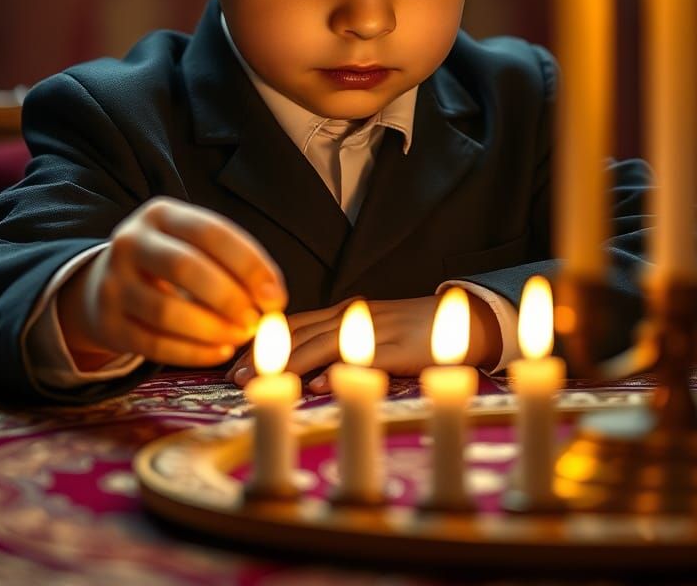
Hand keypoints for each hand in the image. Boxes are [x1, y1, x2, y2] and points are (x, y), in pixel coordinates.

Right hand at [56, 197, 287, 369]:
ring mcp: (113, 283)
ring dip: (212, 329)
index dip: (249, 265)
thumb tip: (272, 299)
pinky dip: (192, 353)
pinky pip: (153, 344)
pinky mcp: (107, 323)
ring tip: (240, 336)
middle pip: (185, 267)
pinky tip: (219, 352)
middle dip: (228, 297)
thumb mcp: (195, 245)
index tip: (276, 296)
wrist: (107, 282)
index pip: (211, 232)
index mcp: (160, 214)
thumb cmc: (171, 262)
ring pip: (165, 311)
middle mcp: (131, 242)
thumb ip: (233, 264)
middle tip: (256, 321)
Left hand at [225, 293, 501, 393]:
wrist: (465, 319)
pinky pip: (364, 358)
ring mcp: (376, 329)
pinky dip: (339, 370)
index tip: (232, 365)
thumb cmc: (410, 331)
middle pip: (300, 334)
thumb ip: (336, 343)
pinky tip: (318, 384)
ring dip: (289, 364)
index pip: (292, 325)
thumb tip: (300, 370)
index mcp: (343, 312)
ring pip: (324, 343)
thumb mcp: (367, 331)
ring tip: (262, 383)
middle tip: (234, 379)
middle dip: (264, 357)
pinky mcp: (400, 347)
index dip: (261, 344)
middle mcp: (354, 316)